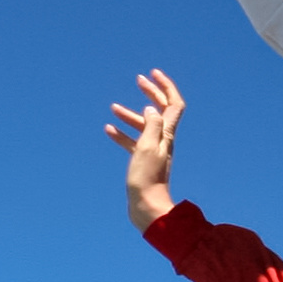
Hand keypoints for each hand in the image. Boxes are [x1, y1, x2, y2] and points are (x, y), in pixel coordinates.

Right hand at [109, 69, 187, 230]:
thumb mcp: (147, 147)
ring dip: (131, 114)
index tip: (154, 73)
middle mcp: (163, 140)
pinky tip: (109, 130)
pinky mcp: (144, 162)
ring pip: (143, 126)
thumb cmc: (147, 179)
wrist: (147, 208)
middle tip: (139, 79)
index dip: (166, 86)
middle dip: (152, 93)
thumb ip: (151, 125)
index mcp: (167, 135)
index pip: (174, 104)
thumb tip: (152, 109)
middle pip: (161, 110)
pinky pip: (133, 142)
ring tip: (113, 107)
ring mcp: (153, 151)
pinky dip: (123, 134)